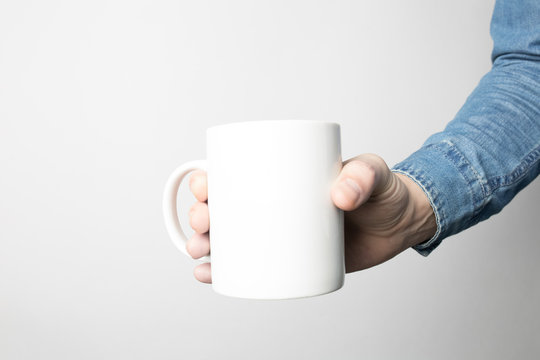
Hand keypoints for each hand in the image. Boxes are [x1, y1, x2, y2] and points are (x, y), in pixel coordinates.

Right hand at [186, 154, 436, 282]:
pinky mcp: (293, 260)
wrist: (402, 224)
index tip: (203, 187)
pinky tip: (212, 275)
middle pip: (226, 208)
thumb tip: (340, 195)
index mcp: (285, 177)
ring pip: (232, 238)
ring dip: (206, 244)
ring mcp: (282, 234)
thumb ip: (363, 176)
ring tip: (201, 252)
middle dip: (202, 215)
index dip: (210, 179)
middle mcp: (277, 205)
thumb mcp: (373, 173)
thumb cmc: (383, 191)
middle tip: (204, 223)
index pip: (237, 174)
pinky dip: (227, 271)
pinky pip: (252, 266)